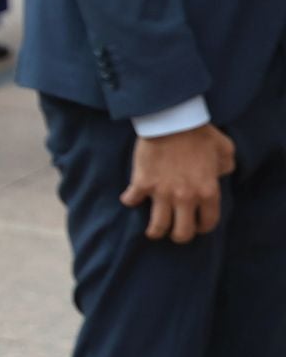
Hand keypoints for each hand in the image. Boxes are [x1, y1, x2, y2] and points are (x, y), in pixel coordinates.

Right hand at [122, 124, 235, 242]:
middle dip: (179, 236)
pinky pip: (132, 201)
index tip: (196, 225)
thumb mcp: (225, 150)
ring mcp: (162, 192)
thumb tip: (218, 174)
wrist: (171, 120)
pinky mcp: (142, 183)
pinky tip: (131, 198)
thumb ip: (225, 167)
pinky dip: (130, 201)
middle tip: (174, 232)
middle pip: (182, 233)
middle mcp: (186, 198)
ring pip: (157, 226)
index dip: (202, 227)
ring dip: (155, 231)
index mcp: (208, 192)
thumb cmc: (199, 133)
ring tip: (153, 231)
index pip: (207, 223)